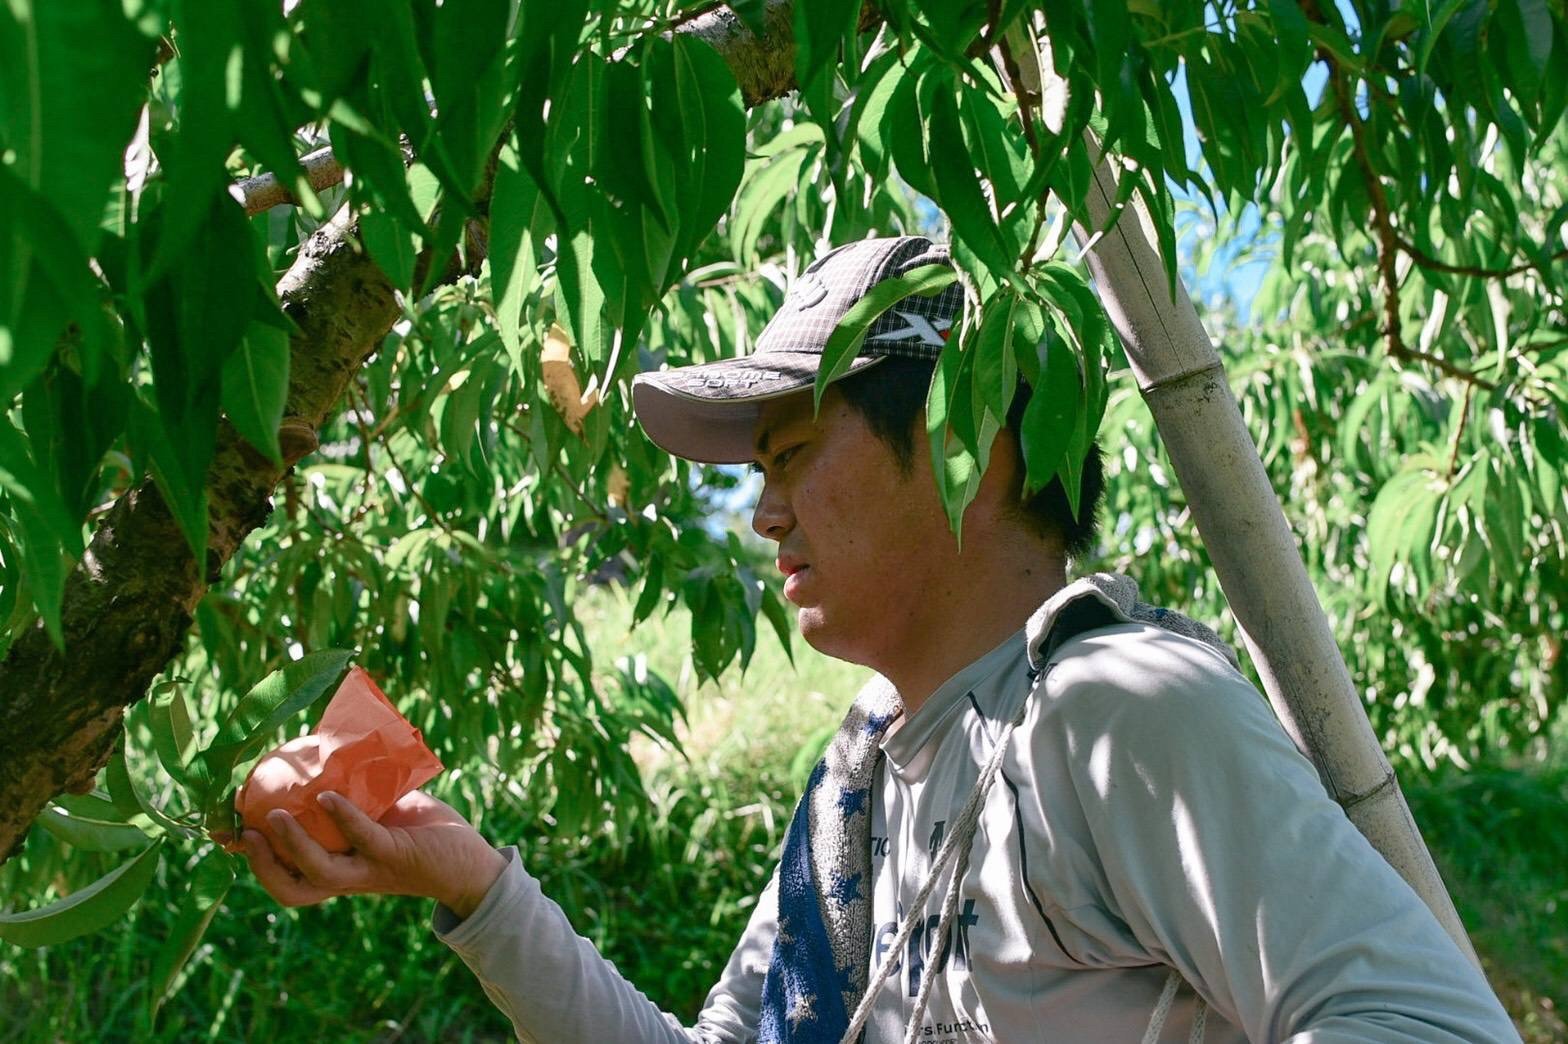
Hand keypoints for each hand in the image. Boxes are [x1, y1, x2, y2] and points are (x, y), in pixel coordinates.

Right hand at [242, 789, 505, 919]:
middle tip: (244, 832)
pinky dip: (344, 818)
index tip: (223, 832)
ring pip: (319, 872)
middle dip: (262, 864)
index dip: (252, 860)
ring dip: (292, 845)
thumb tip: (323, 750)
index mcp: (337, 868)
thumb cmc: (420, 831)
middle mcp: (348, 877)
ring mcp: (370, 871)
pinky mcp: (396, 857)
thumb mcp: (378, 812)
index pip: (285, 875)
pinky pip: (364, 841)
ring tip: (278, 814)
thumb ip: (352, 794)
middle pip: (291, 888)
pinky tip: (329, 798)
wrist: (469, 861)